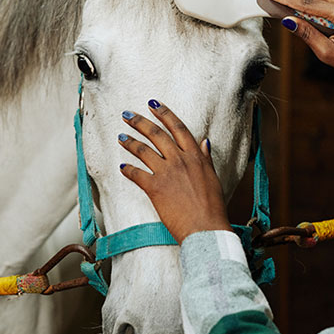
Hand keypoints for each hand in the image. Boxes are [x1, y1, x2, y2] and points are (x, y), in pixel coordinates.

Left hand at [118, 100, 230, 243]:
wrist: (205, 228)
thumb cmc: (212, 207)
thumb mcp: (213, 178)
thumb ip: (205, 159)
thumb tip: (204, 142)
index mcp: (196, 157)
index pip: (178, 128)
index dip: (165, 114)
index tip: (154, 104)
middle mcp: (180, 160)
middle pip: (157, 134)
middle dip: (140, 122)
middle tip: (127, 115)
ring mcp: (167, 173)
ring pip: (144, 151)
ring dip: (130, 142)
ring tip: (121, 136)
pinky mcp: (155, 188)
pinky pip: (137, 174)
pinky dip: (128, 170)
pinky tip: (122, 167)